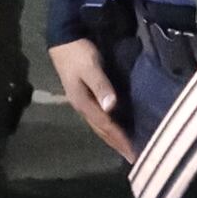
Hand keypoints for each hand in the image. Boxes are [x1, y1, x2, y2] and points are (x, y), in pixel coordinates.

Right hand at [48, 33, 131, 163]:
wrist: (63, 38)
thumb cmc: (78, 53)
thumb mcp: (90, 67)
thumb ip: (101, 86)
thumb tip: (111, 107)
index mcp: (83, 103)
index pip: (105, 126)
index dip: (120, 140)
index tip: (133, 153)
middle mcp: (82, 106)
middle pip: (101, 130)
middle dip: (117, 144)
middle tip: (133, 158)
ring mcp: (82, 102)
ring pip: (100, 125)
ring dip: (113, 138)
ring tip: (126, 149)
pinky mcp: (85, 95)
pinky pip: (99, 117)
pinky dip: (109, 127)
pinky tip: (116, 128)